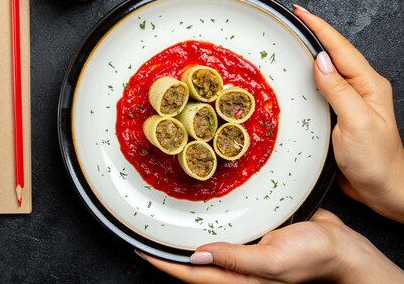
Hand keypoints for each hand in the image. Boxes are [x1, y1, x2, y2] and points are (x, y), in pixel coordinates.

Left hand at [137, 209, 403, 283]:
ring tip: (163, 218)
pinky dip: (209, 221)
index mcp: (239, 278)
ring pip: (207, 244)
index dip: (163, 263)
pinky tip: (200, 208)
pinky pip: (225, 230)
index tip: (140, 248)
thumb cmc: (314, 257)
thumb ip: (236, 259)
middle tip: (145, 230)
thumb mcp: (274, 260)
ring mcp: (244, 251)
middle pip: (194, 261)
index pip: (190, 273)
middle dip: (168, 249)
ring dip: (185, 234)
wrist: (343, 247)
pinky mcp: (254, 235)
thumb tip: (197, 255)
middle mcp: (237, 266)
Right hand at [293, 5, 403, 221]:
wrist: (384, 190)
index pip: (340, 48)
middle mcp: (360, 89)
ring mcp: (350, 101)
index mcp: (369, 85)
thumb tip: (320, 60)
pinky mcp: (339, 114)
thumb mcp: (357, 123)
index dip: (319, 28)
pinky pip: (321, 88)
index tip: (300, 12)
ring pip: (327, 69)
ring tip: (288, 41)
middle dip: (313, 33)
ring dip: (308, 53)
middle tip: (290, 21)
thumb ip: (339, 90)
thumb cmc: (376, 161)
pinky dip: (307, 76)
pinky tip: (296, 76)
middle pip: (334, 53)